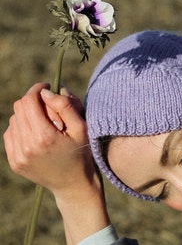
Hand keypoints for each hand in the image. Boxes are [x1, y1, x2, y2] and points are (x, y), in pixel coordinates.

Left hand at [4, 83, 111, 243]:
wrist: (73, 184)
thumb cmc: (81, 152)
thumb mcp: (81, 128)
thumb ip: (65, 106)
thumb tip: (45, 92)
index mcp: (44, 137)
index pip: (29, 101)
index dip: (37, 89)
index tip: (46, 86)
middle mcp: (26, 147)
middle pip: (19, 108)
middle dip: (32, 100)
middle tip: (48, 103)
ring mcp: (18, 156)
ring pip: (14, 120)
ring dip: (27, 114)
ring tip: (45, 122)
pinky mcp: (14, 162)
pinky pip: (11, 134)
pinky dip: (22, 128)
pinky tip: (37, 133)